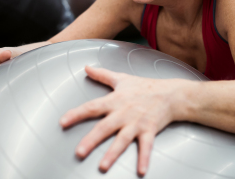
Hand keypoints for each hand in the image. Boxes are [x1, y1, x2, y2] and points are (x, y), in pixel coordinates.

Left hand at [60, 66, 180, 175]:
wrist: (171, 94)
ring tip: (103, 166)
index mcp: (115, 100)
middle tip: (79, 152)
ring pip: (122, 139)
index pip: (92, 107)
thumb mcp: (122, 78)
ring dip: (113, 153)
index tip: (63, 122)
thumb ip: (102, 75)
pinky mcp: (150, 130)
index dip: (76, 114)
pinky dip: (144, 159)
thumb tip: (87, 67)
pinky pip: (146, 146)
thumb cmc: (145, 86)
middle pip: (105, 127)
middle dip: (92, 140)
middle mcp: (124, 112)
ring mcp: (137, 123)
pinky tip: (140, 171)